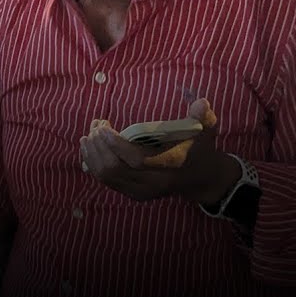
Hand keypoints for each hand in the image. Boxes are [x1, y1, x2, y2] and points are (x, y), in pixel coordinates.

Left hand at [80, 96, 240, 204]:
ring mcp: (141, 191)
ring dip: (93, 154)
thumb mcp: (206, 130)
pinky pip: (106, 181)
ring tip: (89, 133)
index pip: (137, 160)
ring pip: (106, 176)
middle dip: (100, 146)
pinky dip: (93, 163)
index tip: (104, 127)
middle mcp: (153, 183)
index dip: (117, 144)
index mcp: (170, 166)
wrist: (199, 177)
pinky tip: (89, 147)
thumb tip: (201, 102)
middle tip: (95, 126)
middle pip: (115, 169)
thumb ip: (203, 116)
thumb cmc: (200, 147)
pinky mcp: (132, 193)